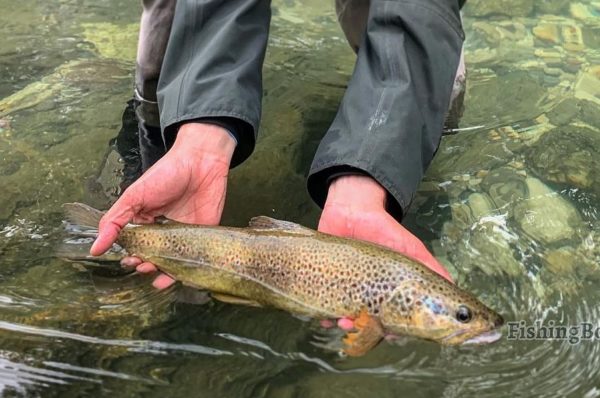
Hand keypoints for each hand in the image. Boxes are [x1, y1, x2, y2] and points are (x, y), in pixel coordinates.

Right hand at [91, 122, 234, 288]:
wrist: (201, 161)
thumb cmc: (166, 174)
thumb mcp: (134, 196)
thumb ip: (114, 221)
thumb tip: (95, 248)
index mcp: (144, 223)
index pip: (134, 248)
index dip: (131, 257)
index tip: (129, 261)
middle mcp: (163, 233)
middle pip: (153, 258)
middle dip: (146, 266)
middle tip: (143, 265)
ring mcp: (184, 236)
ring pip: (173, 263)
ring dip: (164, 273)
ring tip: (158, 275)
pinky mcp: (203, 237)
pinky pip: (195, 258)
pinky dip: (188, 270)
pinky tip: (180, 276)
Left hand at [317, 175, 451, 330]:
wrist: (352, 209)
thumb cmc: (384, 230)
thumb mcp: (409, 248)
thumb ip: (428, 265)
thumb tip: (453, 284)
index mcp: (386, 291)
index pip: (391, 320)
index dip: (393, 331)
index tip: (392, 335)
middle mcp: (366, 294)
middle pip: (365, 323)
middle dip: (364, 330)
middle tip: (361, 326)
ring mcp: (345, 289)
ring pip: (344, 318)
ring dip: (342, 325)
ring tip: (342, 321)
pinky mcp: (324, 281)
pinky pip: (321, 304)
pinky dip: (321, 316)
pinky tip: (322, 319)